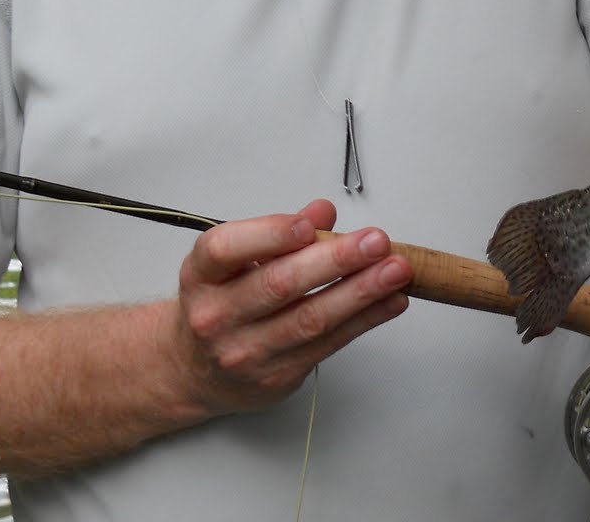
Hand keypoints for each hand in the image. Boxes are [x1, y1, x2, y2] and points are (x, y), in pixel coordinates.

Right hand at [169, 199, 410, 414]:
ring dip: (361, 292)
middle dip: (336, 260)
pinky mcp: (277, 377)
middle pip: (279, 285)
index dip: (270, 235)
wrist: (193, 370)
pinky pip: (328, 344)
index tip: (309, 224)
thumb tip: (322, 213)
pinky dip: (365, 320)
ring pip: (310, 319)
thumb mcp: (233, 260)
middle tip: (376, 241)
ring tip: (396, 270)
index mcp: (202, 275)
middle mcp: (217, 315)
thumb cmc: (221, 302)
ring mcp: (246, 351)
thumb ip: (278, 233)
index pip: (226, 250)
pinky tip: (390, 300)